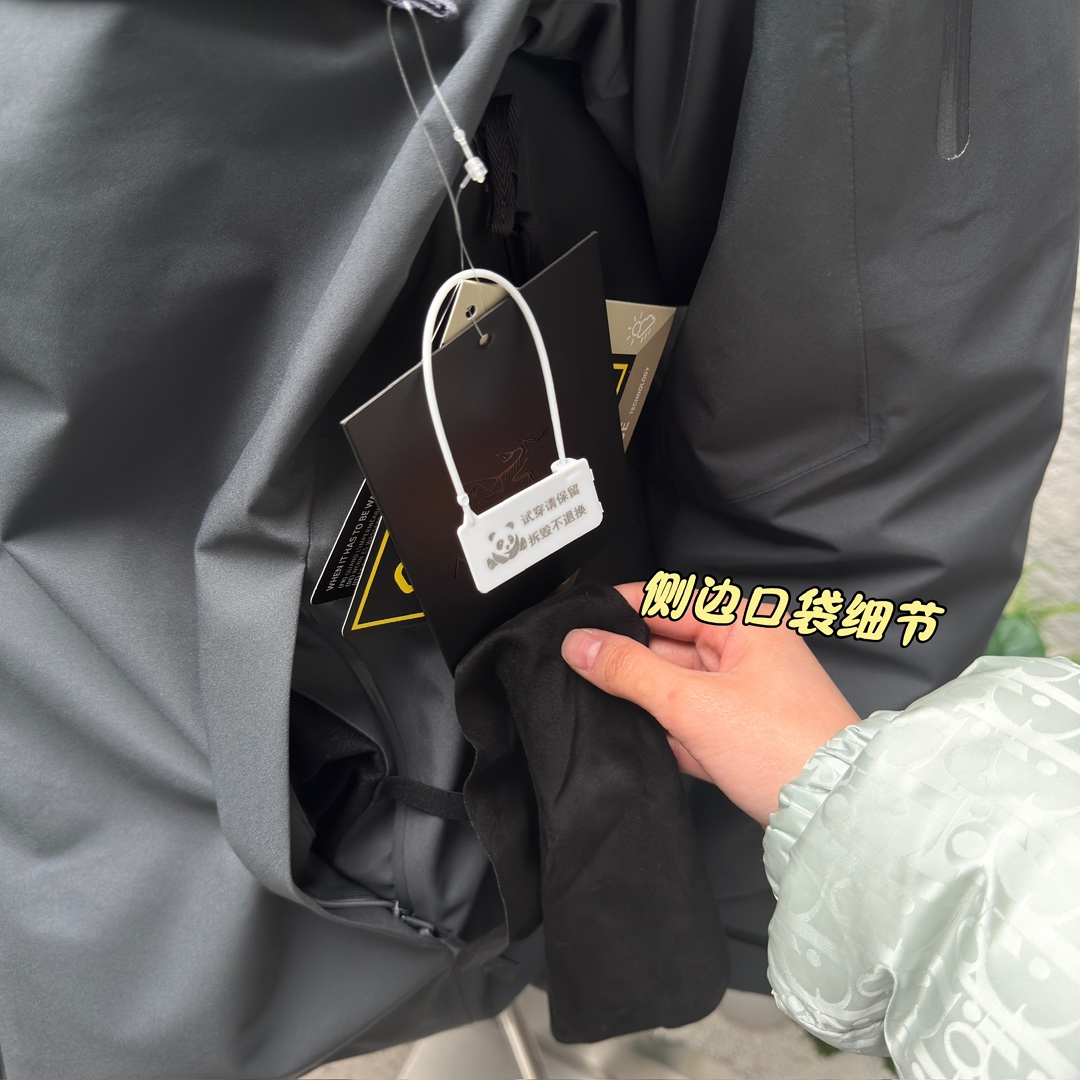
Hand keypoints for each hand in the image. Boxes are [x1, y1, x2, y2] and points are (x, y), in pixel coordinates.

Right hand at [561, 583, 859, 826]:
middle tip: (581, 671)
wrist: (835, 815)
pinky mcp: (742, 733)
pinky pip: (690, 721)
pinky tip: (646, 742)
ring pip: (675, 685)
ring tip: (609, 708)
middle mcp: (747, 651)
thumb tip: (580, 644)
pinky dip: (667, 730)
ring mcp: (745, 694)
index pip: (667, 600)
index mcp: (745, 624)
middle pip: (667, 644)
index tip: (578, 621)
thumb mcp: (692, 702)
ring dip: (644, 700)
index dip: (620, 608)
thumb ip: (628, 670)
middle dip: (627, 660)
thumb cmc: (786, 748)